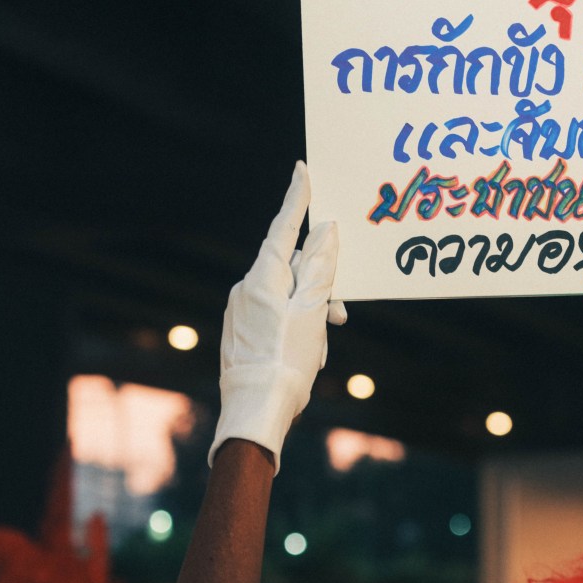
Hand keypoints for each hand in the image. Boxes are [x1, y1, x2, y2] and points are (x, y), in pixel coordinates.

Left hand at [209, 163, 346, 471]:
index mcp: (262, 279)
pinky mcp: (242, 330)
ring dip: (313, 309)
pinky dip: (299, 323)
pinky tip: (309, 351)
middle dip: (321, 283)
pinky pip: (276, 313)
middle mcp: (246, 288)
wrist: (255, 412)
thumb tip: (326, 232)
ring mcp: (241, 310)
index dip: (297, 199)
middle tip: (341, 312)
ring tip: (325, 342)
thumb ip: (320, 269)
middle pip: (291, 267)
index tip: (304, 171)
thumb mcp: (313, 313)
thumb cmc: (287, 363)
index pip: (284, 228)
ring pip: (288, 293)